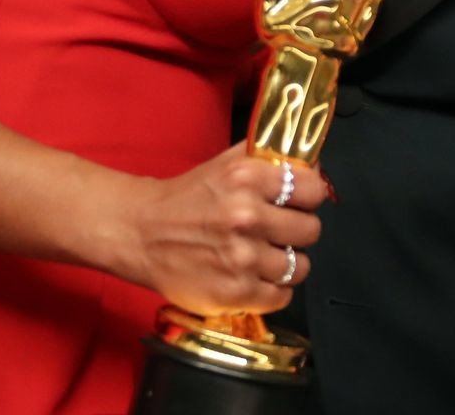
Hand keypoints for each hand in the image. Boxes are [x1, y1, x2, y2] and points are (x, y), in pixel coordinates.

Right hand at [116, 145, 326, 315]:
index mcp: (247, 178)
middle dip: (298, 231)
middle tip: (280, 232)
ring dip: (286, 263)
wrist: (141, 233)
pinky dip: (273, 290)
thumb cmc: (188, 197)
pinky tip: (256, 278)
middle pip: (310, 230)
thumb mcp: (227, 163)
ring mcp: (242, 257)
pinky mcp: (235, 292)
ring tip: (266, 256)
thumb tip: (312, 164)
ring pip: (300, 267)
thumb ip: (270, 159)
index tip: (300, 202)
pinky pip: (281, 296)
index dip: (309, 197)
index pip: (313, 189)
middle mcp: (247, 216)